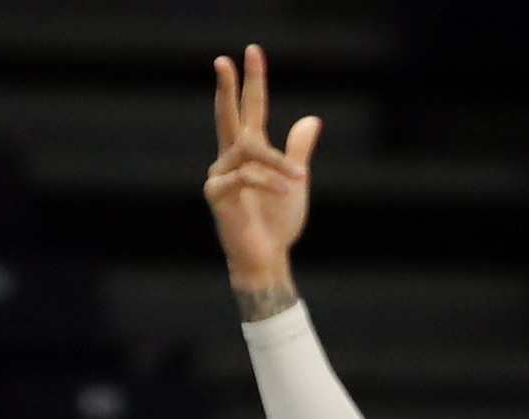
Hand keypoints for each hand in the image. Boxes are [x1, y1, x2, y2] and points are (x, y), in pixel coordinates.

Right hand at [206, 43, 317, 296]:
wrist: (267, 257)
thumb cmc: (278, 222)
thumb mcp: (295, 180)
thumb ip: (298, 150)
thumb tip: (311, 119)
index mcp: (249, 151)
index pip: (250, 107)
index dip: (252, 80)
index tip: (253, 51)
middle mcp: (231, 157)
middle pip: (227, 114)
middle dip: (228, 86)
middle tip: (223, 59)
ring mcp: (220, 174)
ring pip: (248, 148)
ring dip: (276, 162)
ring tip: (298, 178)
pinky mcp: (217, 193)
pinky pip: (244, 175)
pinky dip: (267, 180)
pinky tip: (284, 189)